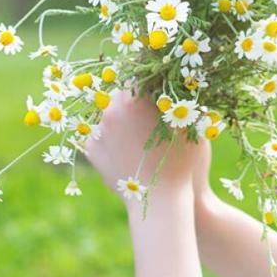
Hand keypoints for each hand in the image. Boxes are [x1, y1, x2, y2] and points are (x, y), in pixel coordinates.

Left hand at [83, 87, 211, 204]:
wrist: (160, 200)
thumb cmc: (181, 160)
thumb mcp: (186, 124)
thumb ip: (177, 98)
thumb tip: (175, 80)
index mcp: (134, 99)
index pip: (137, 76)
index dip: (149, 80)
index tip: (156, 88)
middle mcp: (111, 110)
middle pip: (119, 94)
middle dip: (132, 100)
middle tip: (147, 112)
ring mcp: (97, 131)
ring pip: (108, 114)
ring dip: (120, 118)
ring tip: (137, 132)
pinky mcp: (90, 149)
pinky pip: (100, 134)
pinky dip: (111, 137)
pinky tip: (127, 148)